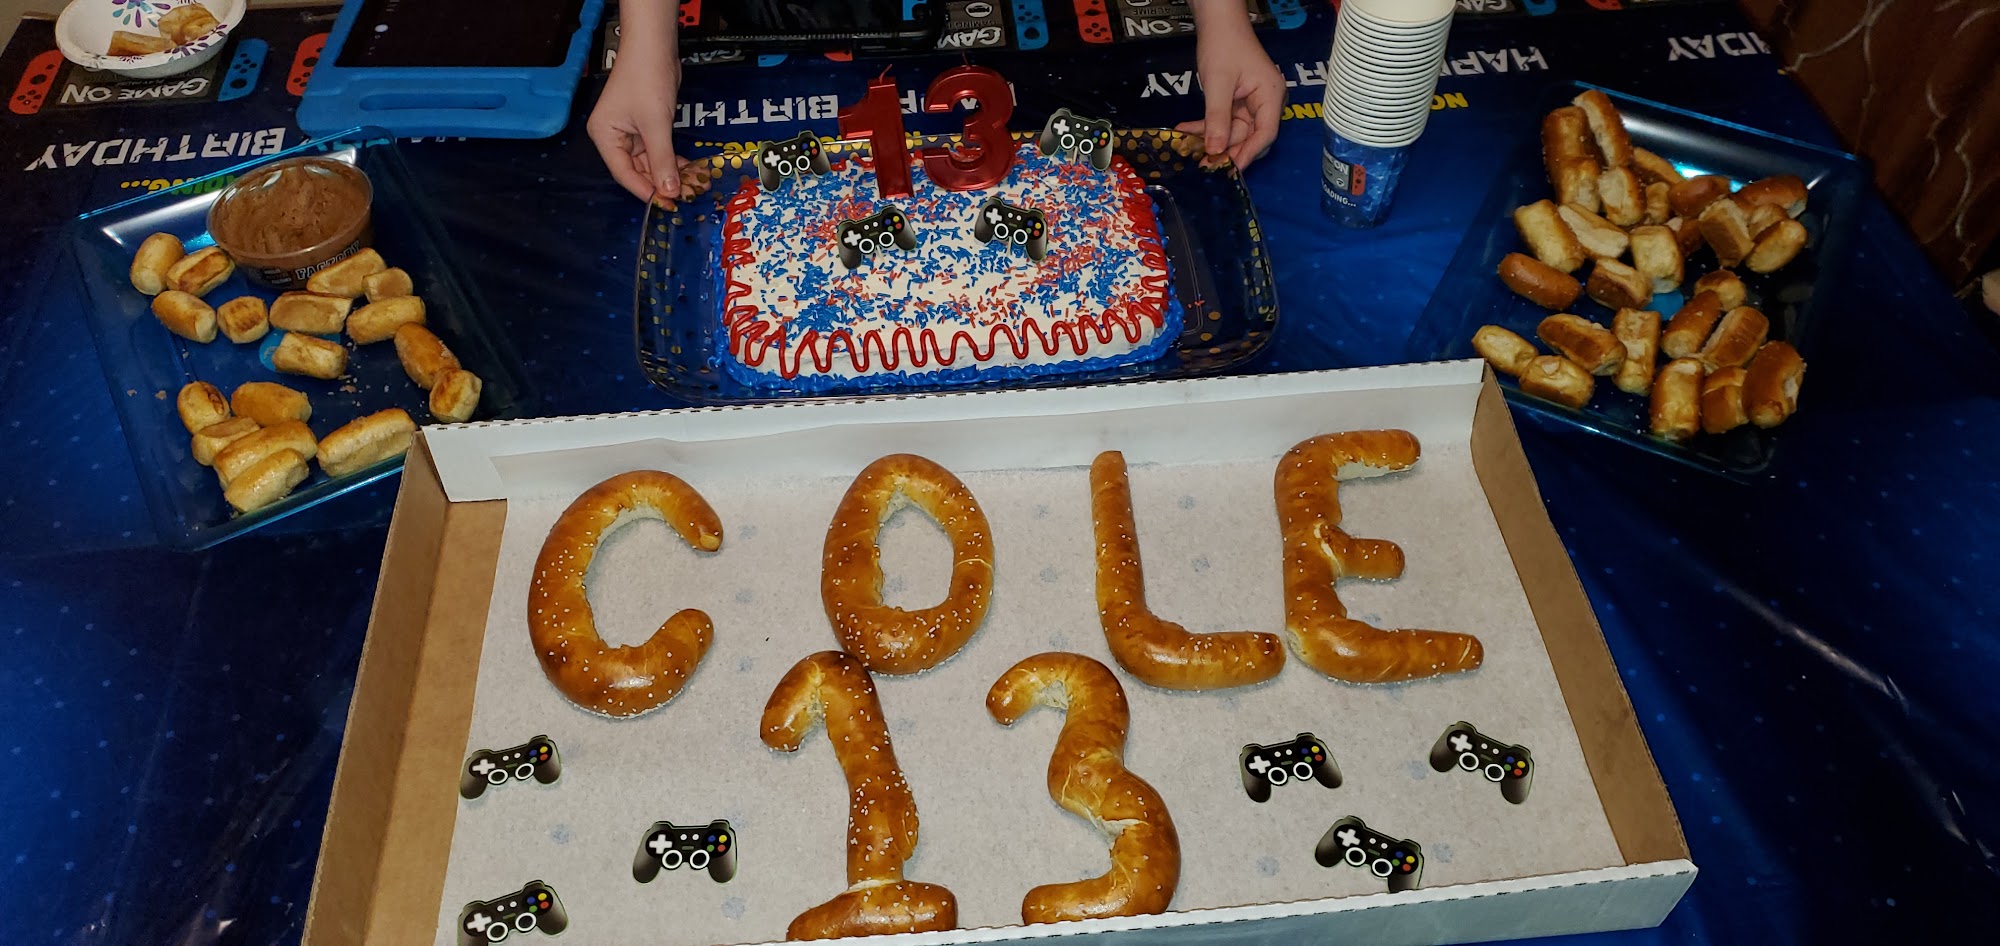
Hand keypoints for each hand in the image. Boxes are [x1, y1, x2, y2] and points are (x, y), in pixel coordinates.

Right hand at [587, 8, 693, 206]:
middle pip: (638, 170)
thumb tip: (669, 191)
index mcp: (605, 137)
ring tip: (692, 184)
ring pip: (651, 162)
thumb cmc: (646, 79)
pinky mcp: (646, 125)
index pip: (624, 174)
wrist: (654, 47)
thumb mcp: (655, 124)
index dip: (646, 191)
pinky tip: (689, 169)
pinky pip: (658, 150)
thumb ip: (662, 160)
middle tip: (686, 195)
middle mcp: (614, 137)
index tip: (667, 204)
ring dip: (671, 172)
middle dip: (662, 182)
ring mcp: (630, 131)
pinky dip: (672, 159)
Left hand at [1178, 2, 1285, 168]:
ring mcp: (1251, 103)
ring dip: (1211, 139)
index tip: (1230, 169)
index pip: (1265, 133)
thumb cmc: (1224, 45)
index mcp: (1271, 96)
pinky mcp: (1237, 103)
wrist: (1217, 23)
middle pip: (1250, 136)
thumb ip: (1217, 119)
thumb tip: (1215, 151)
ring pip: (1233, 132)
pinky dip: (1207, 127)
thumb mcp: (1218, 84)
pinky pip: (1224, 122)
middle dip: (1227, 150)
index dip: (1248, 153)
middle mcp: (1265, 102)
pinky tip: (1185, 130)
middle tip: (1204, 164)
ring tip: (1188, 148)